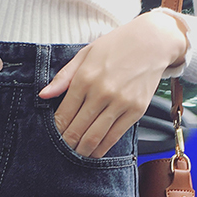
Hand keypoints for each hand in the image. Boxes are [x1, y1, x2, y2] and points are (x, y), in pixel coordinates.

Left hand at [38, 10, 187, 157]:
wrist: (152, 42)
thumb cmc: (117, 46)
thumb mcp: (85, 54)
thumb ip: (63, 77)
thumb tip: (43, 94)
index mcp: (85, 77)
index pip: (64, 113)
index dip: (56, 129)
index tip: (53, 135)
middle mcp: (102, 92)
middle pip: (77, 129)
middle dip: (67, 143)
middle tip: (62, 149)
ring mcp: (120, 103)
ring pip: (95, 137)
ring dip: (82, 150)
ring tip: (76, 154)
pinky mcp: (136, 111)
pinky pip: (115, 136)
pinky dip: (102, 148)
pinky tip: (94, 152)